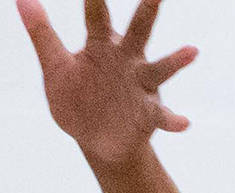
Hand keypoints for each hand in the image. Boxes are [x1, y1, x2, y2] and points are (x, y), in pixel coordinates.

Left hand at [19, 0, 197, 166]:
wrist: (94, 139)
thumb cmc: (76, 98)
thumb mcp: (55, 66)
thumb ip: (42, 33)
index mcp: (101, 45)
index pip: (96, 13)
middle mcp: (126, 60)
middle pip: (138, 31)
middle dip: (148, 10)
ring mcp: (140, 86)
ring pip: (160, 69)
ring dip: (175, 61)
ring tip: (192, 51)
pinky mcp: (148, 114)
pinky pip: (164, 116)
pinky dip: (174, 119)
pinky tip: (184, 123)